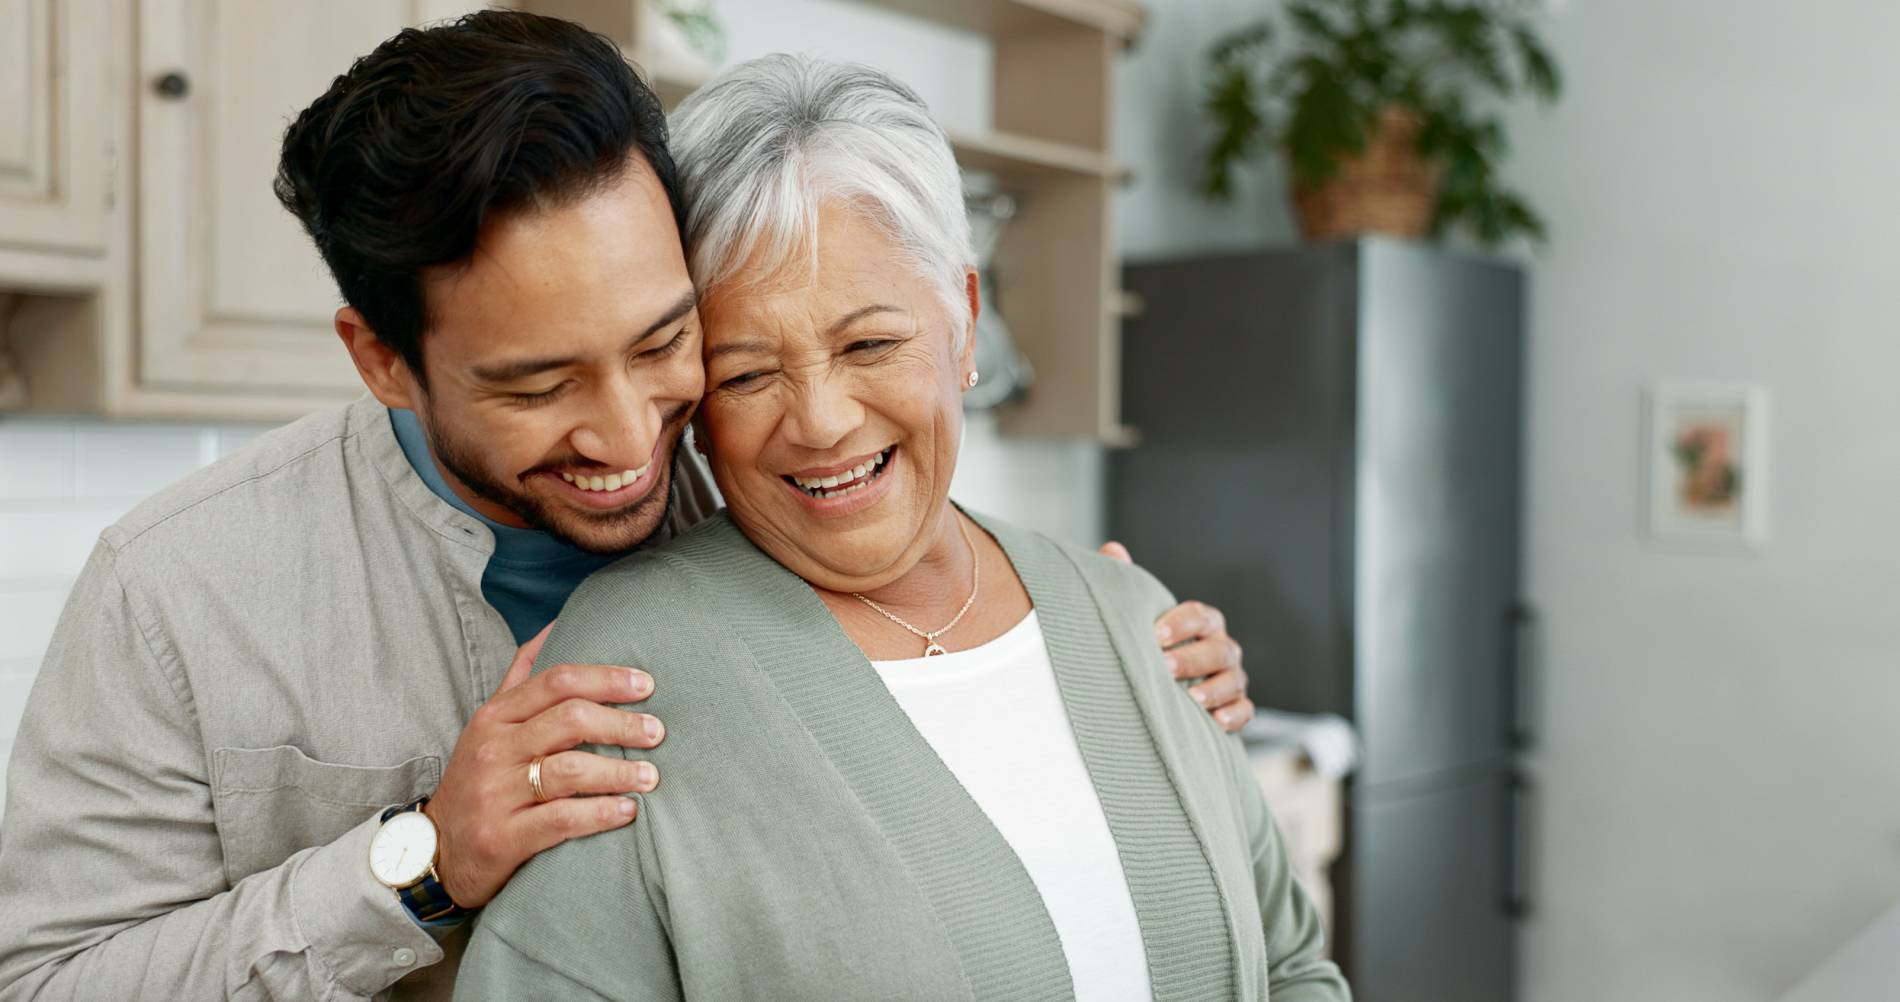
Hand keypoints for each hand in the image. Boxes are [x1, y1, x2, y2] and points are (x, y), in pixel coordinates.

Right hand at [422, 622, 664, 907]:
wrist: (435, 850)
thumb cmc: (477, 779)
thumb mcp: (488, 724)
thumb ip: (521, 677)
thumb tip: (556, 624)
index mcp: (495, 717)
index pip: (557, 682)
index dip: (607, 679)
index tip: (647, 685)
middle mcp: (494, 749)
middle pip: (570, 720)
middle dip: (621, 724)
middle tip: (657, 732)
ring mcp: (496, 793)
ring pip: (570, 770)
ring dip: (619, 771)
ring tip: (650, 776)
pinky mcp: (502, 837)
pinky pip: (561, 820)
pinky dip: (600, 814)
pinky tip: (627, 811)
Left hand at [1099, 541, 1254, 733]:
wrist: (1163, 689)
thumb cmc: (1152, 646)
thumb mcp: (1140, 616)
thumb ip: (1129, 584)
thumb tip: (1112, 550)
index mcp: (1203, 623)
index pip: (1200, 615)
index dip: (1181, 623)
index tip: (1155, 634)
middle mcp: (1222, 648)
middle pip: (1218, 649)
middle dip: (1193, 658)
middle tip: (1164, 667)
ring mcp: (1232, 678)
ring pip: (1234, 680)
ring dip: (1214, 690)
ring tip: (1191, 698)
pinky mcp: (1236, 708)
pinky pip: (1245, 711)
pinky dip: (1233, 716)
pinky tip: (1214, 722)